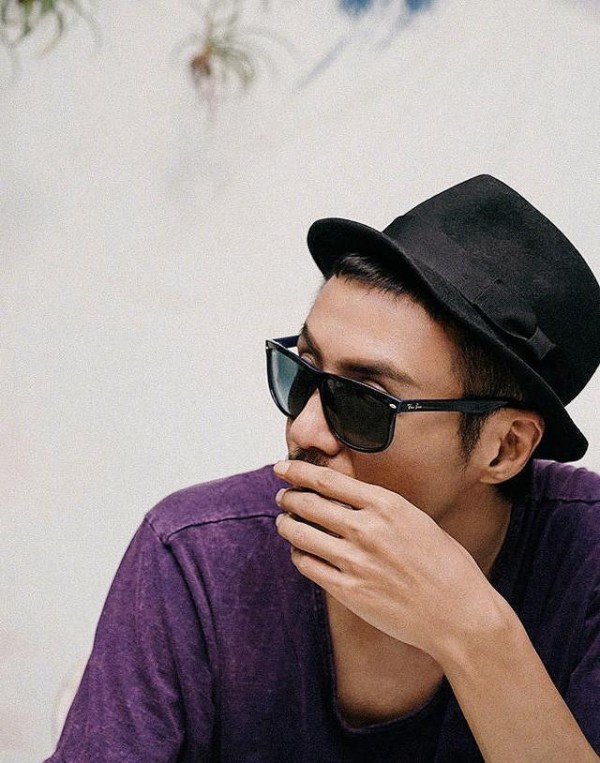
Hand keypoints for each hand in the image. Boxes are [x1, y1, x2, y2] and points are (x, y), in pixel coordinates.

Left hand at [274, 460, 503, 664]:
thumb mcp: (416, 520)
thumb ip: (381, 508)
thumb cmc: (446, 566)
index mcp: (387, 505)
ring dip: (287, 525)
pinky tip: (300, 553)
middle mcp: (367, 529)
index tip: (283, 467)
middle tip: (282, 496)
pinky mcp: (349, 591)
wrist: (460, 614)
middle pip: (308, 504)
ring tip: (285, 522)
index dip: (299, 471)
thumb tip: (347, 499)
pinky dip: (298, 555)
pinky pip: (308, 566)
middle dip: (289, 497)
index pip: (328, 480)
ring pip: (301, 535)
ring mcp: (356, 561)